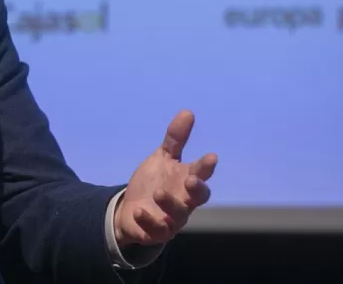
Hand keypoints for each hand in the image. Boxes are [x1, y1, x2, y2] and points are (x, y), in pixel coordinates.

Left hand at [113, 110, 216, 247]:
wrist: (131, 210)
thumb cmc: (154, 182)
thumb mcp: (162, 158)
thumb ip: (175, 139)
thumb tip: (188, 112)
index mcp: (186, 181)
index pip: (201, 174)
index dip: (206, 167)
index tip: (211, 156)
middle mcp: (184, 201)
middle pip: (197, 198)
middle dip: (196, 189)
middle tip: (191, 179)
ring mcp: (171, 218)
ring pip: (178, 215)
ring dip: (170, 204)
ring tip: (158, 193)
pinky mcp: (155, 232)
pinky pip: (155, 230)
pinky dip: (148, 220)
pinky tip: (139, 210)